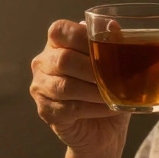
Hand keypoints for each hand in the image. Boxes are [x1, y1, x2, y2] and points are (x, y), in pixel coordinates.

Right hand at [30, 19, 129, 155]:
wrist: (104, 131)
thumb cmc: (107, 91)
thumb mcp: (114, 66)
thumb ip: (112, 44)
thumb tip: (112, 26)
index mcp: (56, 44)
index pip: (60, 31)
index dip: (82, 36)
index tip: (107, 46)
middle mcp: (42, 63)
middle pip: (63, 60)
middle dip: (94, 68)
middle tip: (117, 76)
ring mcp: (40, 88)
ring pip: (66, 86)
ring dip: (95, 90)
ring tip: (116, 94)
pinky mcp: (45, 111)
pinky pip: (70, 108)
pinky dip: (95, 108)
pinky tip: (110, 107)